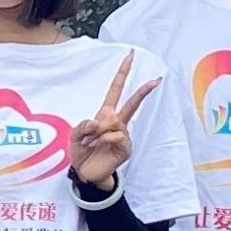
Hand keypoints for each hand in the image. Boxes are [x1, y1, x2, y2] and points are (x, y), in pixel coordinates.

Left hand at [69, 58, 161, 193]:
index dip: (122, 74)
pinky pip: (117, 135)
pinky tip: (98, 146)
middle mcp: (117, 123)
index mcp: (104, 115)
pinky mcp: (126, 148)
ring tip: (90, 142)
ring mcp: (123, 136)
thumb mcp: (74, 136)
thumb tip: (98, 120)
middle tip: (156, 80)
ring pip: (115, 122)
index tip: (130, 56)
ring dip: (98, 130)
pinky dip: (104, 139)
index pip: (115, 91)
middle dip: (142, 91)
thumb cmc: (81, 152)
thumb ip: (82, 126)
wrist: (85, 174)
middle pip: (131, 103)